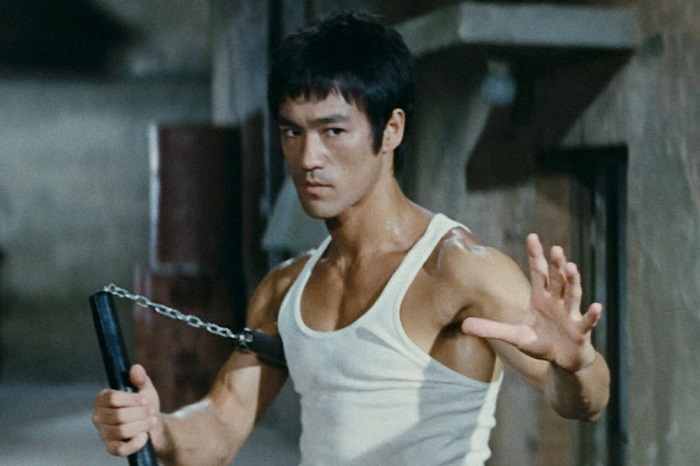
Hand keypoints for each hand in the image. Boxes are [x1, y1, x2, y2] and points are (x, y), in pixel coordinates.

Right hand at [93, 364, 161, 456]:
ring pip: (121, 431)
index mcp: (103, 398)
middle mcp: (99, 416)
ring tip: (151, 421)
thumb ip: (140, 378)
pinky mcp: (111, 448)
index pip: (112, 398)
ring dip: (142, 425)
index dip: (131, 399)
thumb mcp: (145, 389)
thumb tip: (135, 368)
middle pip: (118, 415)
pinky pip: (121, 449)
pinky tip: (144, 436)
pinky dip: (136, 442)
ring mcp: (103, 433)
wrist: (153, 425)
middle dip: (140, 413)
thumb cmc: (146, 404)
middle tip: (151, 411)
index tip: (145, 399)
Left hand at [461, 234, 601, 372]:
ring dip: (572, 281)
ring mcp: (570, 315)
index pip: (539, 273)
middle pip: (557, 280)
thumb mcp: (514, 337)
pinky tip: (596, 306)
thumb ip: (491, 329)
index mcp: (541, 299)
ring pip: (572, 295)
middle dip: (556, 265)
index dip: (535, 255)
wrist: (564, 362)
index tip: (532, 236)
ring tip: (571, 266)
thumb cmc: (541, 344)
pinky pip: (586, 322)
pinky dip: (592, 315)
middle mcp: (557, 302)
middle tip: (555, 248)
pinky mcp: (580, 332)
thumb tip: (463, 325)